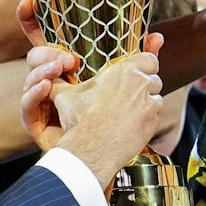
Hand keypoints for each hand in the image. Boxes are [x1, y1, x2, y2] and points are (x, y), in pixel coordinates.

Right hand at [22, 39, 167, 186]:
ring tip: (128, 111)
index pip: (150, 58)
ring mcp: (151, 106)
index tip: (136, 71)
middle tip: (128, 94)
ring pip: (156, 99)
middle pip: (154, 79)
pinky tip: (130, 125)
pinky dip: (146, 120)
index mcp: (126, 70)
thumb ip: (61, 82)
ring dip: (146, 103)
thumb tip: (48, 80)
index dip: (144, 64)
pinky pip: (154, 118)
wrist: (93, 146)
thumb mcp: (65, 95)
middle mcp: (143, 85)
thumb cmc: (81, 118)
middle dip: (144, 85)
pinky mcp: (153, 124)